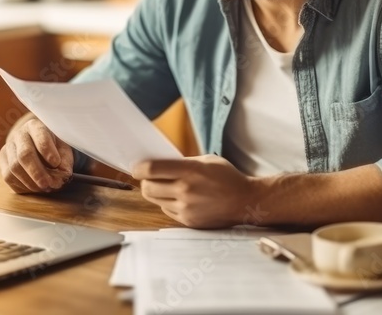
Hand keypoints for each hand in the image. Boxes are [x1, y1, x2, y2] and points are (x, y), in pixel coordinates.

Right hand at [0, 114, 73, 193]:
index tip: (56, 163)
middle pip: (24, 155)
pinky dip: (23, 186)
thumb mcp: (63, 150)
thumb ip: (65, 162)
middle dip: (37, 172)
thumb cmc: (53, 148)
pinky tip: (35, 187)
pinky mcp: (2, 163)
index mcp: (36, 126)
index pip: (40, 136)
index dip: (48, 151)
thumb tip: (61, 177)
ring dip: (31, 182)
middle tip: (48, 184)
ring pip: (14, 168)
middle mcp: (19, 135)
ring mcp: (8, 149)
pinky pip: (9, 178)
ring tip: (45, 187)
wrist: (36, 147)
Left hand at [132, 155, 258, 227]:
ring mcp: (186, 208)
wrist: (245, 201)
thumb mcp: (206, 161)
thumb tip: (159, 165)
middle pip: (147, 188)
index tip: (136, 167)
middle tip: (150, 177)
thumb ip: (183, 163)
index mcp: (190, 171)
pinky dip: (168, 203)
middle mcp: (186, 190)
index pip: (151, 170)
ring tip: (166, 187)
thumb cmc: (227, 177)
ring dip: (156, 193)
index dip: (138, 168)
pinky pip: (167, 210)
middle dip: (145, 181)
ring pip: (155, 200)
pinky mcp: (188, 221)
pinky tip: (180, 198)